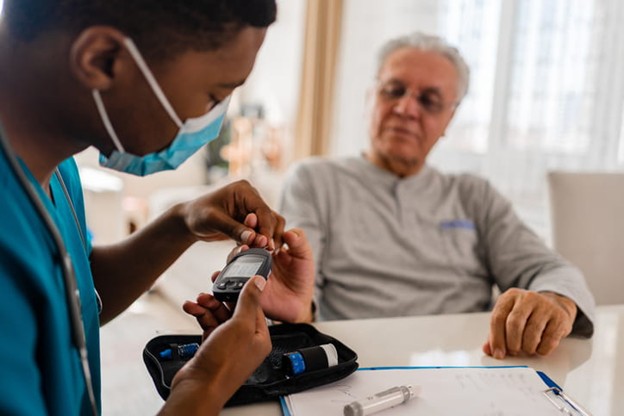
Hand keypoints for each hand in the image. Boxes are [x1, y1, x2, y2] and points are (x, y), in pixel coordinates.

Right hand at [160, 276, 270, 414]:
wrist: (198, 387)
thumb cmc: (223, 364)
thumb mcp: (239, 325)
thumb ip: (249, 301)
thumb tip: (259, 282)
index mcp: (260, 337)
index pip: (254, 306)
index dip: (241, 291)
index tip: (230, 280)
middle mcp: (246, 341)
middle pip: (234, 310)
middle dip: (219, 299)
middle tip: (208, 292)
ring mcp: (228, 344)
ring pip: (219, 316)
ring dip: (207, 306)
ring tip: (197, 301)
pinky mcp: (213, 347)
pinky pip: (208, 325)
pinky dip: (200, 316)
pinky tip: (192, 309)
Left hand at [181, 180, 284, 248]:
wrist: (189, 220)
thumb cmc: (198, 214)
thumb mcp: (213, 220)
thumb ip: (233, 229)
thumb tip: (253, 238)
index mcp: (244, 190)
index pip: (262, 210)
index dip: (266, 228)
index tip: (266, 244)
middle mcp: (252, 198)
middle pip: (271, 218)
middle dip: (268, 235)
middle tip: (265, 252)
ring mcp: (252, 209)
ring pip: (271, 225)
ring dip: (268, 239)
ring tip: (263, 253)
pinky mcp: (251, 221)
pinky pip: (262, 232)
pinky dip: (260, 242)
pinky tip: (254, 252)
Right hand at [182, 228, 314, 331]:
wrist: (298, 303)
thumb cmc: (301, 277)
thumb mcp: (304, 256)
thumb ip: (299, 243)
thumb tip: (289, 232)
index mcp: (268, 246)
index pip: (258, 232)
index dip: (254, 224)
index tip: (253, 218)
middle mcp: (255, 257)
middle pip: (243, 244)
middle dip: (243, 239)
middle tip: (248, 238)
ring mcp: (248, 272)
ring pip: (234, 260)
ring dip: (234, 255)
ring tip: (239, 252)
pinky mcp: (243, 288)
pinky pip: (229, 282)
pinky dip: (221, 278)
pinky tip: (218, 275)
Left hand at [482, 288, 576, 358]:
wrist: (555, 304)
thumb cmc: (527, 315)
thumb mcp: (509, 317)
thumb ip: (496, 333)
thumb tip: (488, 350)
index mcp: (510, 296)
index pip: (498, 318)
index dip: (496, 339)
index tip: (498, 354)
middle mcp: (527, 298)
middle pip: (514, 324)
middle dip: (512, 343)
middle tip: (514, 351)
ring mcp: (545, 306)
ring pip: (532, 333)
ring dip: (527, 348)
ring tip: (527, 349)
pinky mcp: (560, 317)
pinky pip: (549, 340)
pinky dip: (542, 350)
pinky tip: (539, 348)